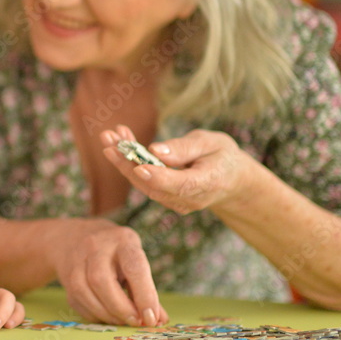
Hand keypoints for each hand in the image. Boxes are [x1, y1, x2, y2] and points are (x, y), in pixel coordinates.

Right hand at [52, 218, 167, 326]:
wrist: (74, 237)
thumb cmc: (115, 252)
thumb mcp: (134, 259)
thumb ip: (146, 288)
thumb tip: (157, 319)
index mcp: (122, 240)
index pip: (133, 267)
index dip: (144, 295)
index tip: (151, 317)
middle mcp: (95, 246)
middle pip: (101, 280)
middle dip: (120, 307)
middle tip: (135, 322)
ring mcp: (76, 260)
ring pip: (84, 292)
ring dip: (106, 313)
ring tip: (122, 320)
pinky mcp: (65, 276)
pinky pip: (77, 301)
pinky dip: (94, 314)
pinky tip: (106, 315)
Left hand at [100, 125, 257, 214]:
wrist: (231, 180)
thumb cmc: (222, 156)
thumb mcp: (210, 142)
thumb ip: (184, 148)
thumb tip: (155, 151)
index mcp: (208, 183)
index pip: (180, 184)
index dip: (158, 177)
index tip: (139, 166)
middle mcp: (190, 199)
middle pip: (154, 185)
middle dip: (127, 163)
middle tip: (108, 141)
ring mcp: (177, 203)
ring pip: (144, 183)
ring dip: (123, 160)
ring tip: (109, 137)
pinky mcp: (166, 199)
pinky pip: (144, 182)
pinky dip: (129, 163)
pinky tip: (119, 142)